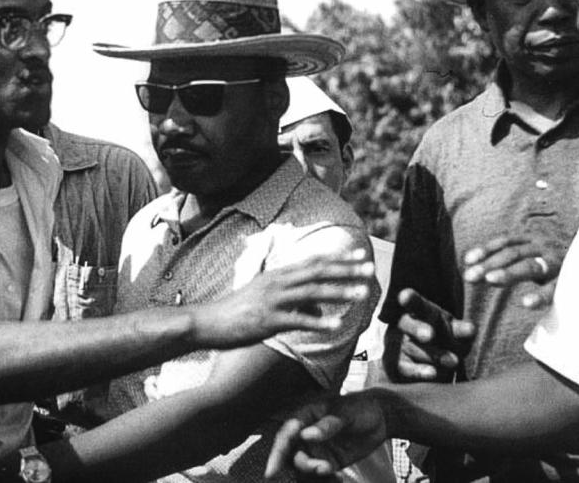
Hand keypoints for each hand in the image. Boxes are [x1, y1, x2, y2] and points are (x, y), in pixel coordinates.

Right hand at [192, 249, 373, 347]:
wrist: (207, 322)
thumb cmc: (238, 312)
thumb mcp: (268, 301)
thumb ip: (298, 304)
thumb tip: (323, 313)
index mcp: (279, 275)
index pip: (313, 262)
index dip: (338, 258)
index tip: (360, 253)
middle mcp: (278, 283)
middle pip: (318, 272)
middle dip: (346, 270)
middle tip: (370, 268)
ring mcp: (273, 301)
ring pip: (312, 293)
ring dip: (339, 292)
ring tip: (362, 293)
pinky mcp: (267, 321)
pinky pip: (297, 320)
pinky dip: (318, 322)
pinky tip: (336, 325)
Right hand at [265, 390, 387, 478]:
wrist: (380, 419)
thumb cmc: (360, 408)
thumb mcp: (346, 412)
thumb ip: (327, 424)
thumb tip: (306, 435)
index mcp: (306, 416)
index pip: (286, 435)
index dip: (277, 453)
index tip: (272, 472)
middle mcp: (306, 435)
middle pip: (292, 455)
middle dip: (302, 466)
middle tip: (321, 467)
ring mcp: (316, 450)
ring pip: (303, 468)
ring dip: (314, 474)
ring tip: (332, 472)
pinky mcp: (328, 463)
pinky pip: (319, 476)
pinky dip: (325, 480)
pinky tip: (339, 479)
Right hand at [391, 288, 474, 381]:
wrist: (429, 363)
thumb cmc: (444, 338)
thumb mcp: (454, 331)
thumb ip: (461, 330)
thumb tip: (471, 330)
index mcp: (419, 311)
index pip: (415, 303)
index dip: (409, 299)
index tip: (404, 296)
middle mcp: (404, 326)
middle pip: (408, 324)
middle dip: (418, 329)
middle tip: (430, 335)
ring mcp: (398, 345)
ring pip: (412, 348)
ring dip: (433, 355)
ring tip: (453, 361)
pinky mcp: (397, 365)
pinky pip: (406, 369)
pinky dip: (420, 371)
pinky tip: (433, 373)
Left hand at [463, 236, 560, 309]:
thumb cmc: (560, 263)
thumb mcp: (535, 257)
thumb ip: (512, 261)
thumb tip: (478, 269)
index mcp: (535, 241)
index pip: (506, 242)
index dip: (486, 249)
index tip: (467, 261)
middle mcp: (546, 247)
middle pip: (513, 253)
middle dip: (489, 264)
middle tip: (469, 277)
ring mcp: (559, 263)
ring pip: (531, 266)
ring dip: (509, 273)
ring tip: (491, 280)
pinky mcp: (572, 281)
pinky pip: (555, 289)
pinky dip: (540, 296)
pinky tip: (526, 304)